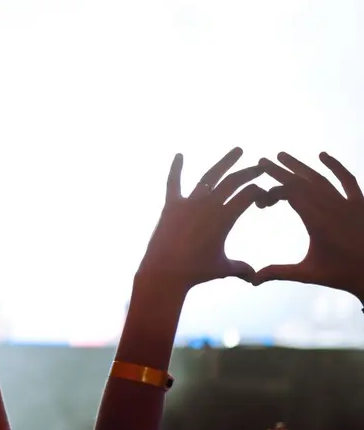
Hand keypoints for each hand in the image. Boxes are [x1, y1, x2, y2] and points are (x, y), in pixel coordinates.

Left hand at [138, 148, 268, 291]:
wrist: (164, 272)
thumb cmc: (196, 271)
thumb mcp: (222, 268)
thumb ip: (241, 268)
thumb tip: (255, 279)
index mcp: (225, 217)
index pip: (249, 194)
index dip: (260, 191)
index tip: (264, 195)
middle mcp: (208, 205)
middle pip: (234, 181)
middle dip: (250, 172)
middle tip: (260, 166)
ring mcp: (189, 203)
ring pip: (210, 176)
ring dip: (225, 162)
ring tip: (237, 151)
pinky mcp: (171, 205)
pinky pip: (173, 182)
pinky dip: (176, 168)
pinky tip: (179, 155)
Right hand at [257, 152, 363, 301]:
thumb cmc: (342, 274)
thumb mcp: (308, 274)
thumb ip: (279, 272)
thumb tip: (253, 279)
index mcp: (317, 221)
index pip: (290, 194)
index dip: (272, 192)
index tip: (261, 201)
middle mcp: (331, 207)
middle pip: (302, 182)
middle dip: (280, 171)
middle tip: (262, 161)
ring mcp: (347, 203)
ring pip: (321, 178)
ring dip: (301, 166)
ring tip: (282, 156)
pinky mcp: (359, 203)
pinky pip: (347, 180)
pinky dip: (336, 166)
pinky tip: (323, 155)